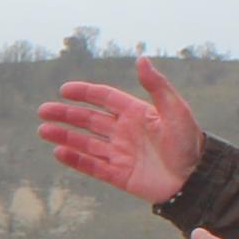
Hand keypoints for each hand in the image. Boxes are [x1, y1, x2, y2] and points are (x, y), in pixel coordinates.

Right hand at [40, 56, 204, 203]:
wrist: (196, 180)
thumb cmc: (189, 143)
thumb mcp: (176, 110)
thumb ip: (157, 86)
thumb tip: (141, 59)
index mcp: (136, 113)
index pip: (104, 98)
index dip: (84, 93)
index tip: (64, 90)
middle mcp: (124, 131)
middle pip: (89, 120)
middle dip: (66, 115)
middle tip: (43, 111)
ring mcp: (120, 154)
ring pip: (86, 143)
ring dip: (65, 136)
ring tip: (43, 130)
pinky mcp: (119, 175)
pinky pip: (92, 167)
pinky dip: (75, 160)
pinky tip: (59, 153)